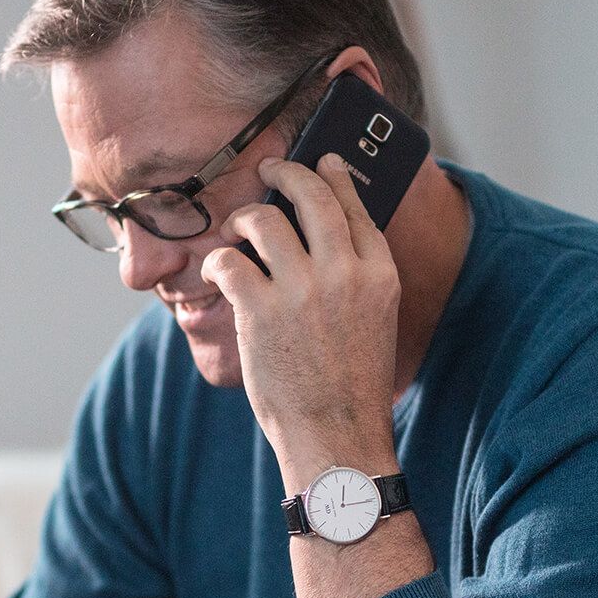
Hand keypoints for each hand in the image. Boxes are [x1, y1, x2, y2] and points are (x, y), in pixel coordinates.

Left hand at [202, 153, 402, 463]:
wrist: (337, 436)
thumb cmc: (351, 386)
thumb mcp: (376, 321)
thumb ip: (358, 278)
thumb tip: (329, 240)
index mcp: (379, 274)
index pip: (355, 206)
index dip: (334, 177)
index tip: (322, 162)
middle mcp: (344, 272)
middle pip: (311, 195)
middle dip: (285, 173)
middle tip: (268, 169)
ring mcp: (302, 289)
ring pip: (263, 220)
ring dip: (243, 220)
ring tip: (235, 232)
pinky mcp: (261, 310)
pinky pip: (229, 260)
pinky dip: (218, 261)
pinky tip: (218, 272)